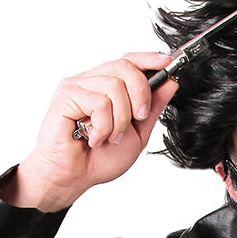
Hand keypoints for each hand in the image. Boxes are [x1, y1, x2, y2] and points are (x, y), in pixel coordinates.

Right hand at [0, 54, 177, 211]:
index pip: (128, 60)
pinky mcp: (67, 94)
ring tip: (109, 137)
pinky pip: (99, 102)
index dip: (148, 59)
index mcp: (108, 86)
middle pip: (125, 67)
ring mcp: (78, 85)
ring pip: (114, 86)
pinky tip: (93, 138)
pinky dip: (103, 126)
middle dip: (140, 95)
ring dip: (119, 120)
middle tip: (137, 119)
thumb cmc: (98, 159)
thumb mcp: (137, 134)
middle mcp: (92, 81)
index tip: (166, 64)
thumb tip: (170, 83)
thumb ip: (151, 109)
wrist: (73, 178)